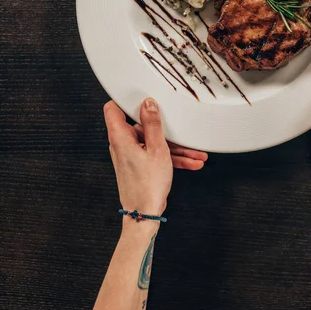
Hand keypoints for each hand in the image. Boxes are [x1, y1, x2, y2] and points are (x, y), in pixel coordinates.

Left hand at [103, 98, 207, 216]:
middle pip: (142, 127)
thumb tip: (148, 104)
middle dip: (166, 129)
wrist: (144, 214)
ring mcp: (131, 156)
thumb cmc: (147, 185)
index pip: (114, 109)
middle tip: (182, 128)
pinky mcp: (139, 165)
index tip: (142, 95)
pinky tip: (192, 162)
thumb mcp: (157, 150)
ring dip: (176, 148)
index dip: (126, 100)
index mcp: (121, 137)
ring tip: (197, 153)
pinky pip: (156, 155)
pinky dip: (172, 158)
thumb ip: (153, 124)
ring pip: (154, 143)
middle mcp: (123, 145)